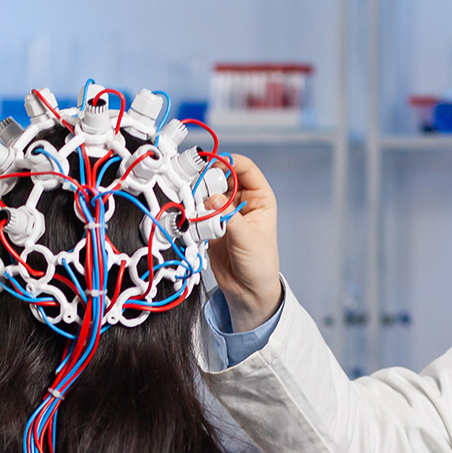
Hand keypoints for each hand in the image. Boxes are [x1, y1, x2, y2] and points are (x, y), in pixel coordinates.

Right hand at [205, 153, 282, 331]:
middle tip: (197, 188)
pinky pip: (197, 212)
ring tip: (193, 207)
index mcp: (259, 198)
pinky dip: (191, 213)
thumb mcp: (248, 238)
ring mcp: (224, 212)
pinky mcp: (209, 225)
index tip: (214, 164)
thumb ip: (229, 217)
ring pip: (206, 193)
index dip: (230, 162)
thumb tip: (211, 199)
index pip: (245, 168)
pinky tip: (191, 221)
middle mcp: (241, 201)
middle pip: (221, 177)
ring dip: (197, 197)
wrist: (247, 290)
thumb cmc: (260, 264)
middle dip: (208, 180)